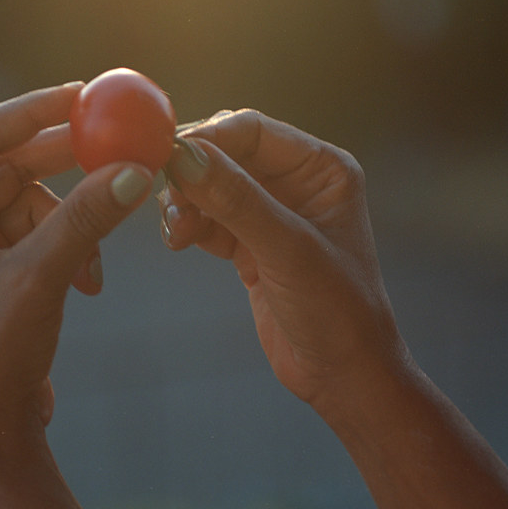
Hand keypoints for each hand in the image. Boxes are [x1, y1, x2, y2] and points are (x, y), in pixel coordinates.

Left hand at [0, 84, 154, 444]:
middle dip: (64, 159)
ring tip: (93, 264)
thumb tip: (134, 167)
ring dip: (74, 221)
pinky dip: (73, 246)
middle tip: (116, 141)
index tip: (82, 95)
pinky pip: (44, 230)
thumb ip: (84, 219)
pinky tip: (89, 283)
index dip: (29, 112)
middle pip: (8, 163)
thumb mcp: (39, 279)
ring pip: (35, 198)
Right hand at [160, 109, 411, 409]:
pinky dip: (186, 225)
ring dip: (183, 202)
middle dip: (190, 173)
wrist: (343, 377)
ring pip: (208, 185)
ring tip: (176, 233)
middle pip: (224, 153)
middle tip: (167, 199)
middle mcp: (297, 182)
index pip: (250, 131)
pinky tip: (179, 242)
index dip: (206, 139)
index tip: (164, 157)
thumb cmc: (338, 312)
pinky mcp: (249, 243)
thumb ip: (236, 199)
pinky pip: (205, 216)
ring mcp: (271, 213)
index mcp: (322, 169)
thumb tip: (184, 155)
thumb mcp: (286, 250)